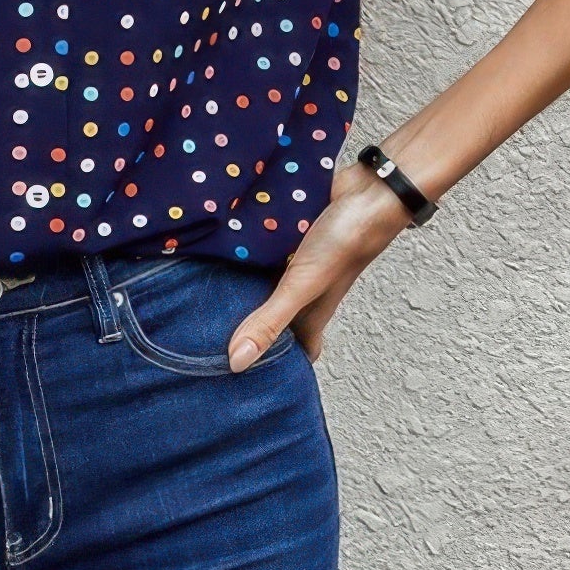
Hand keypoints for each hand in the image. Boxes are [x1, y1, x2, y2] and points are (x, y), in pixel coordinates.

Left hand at [228, 162, 415, 368]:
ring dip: (240, 287)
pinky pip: (263, 251)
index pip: (298, 351)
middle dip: (248, 328)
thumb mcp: (301, 286)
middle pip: (276, 318)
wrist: (370, 189)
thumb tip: (236, 363)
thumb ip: (269, 321)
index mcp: (311, 312)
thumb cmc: (346, 242)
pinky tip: (214, 251)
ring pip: (265, 282)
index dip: (279, 368)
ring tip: (199, 296)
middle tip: (208, 338)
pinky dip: (244, 253)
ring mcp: (297, 263)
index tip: (247, 380)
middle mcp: (304, 290)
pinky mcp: (289, 236)